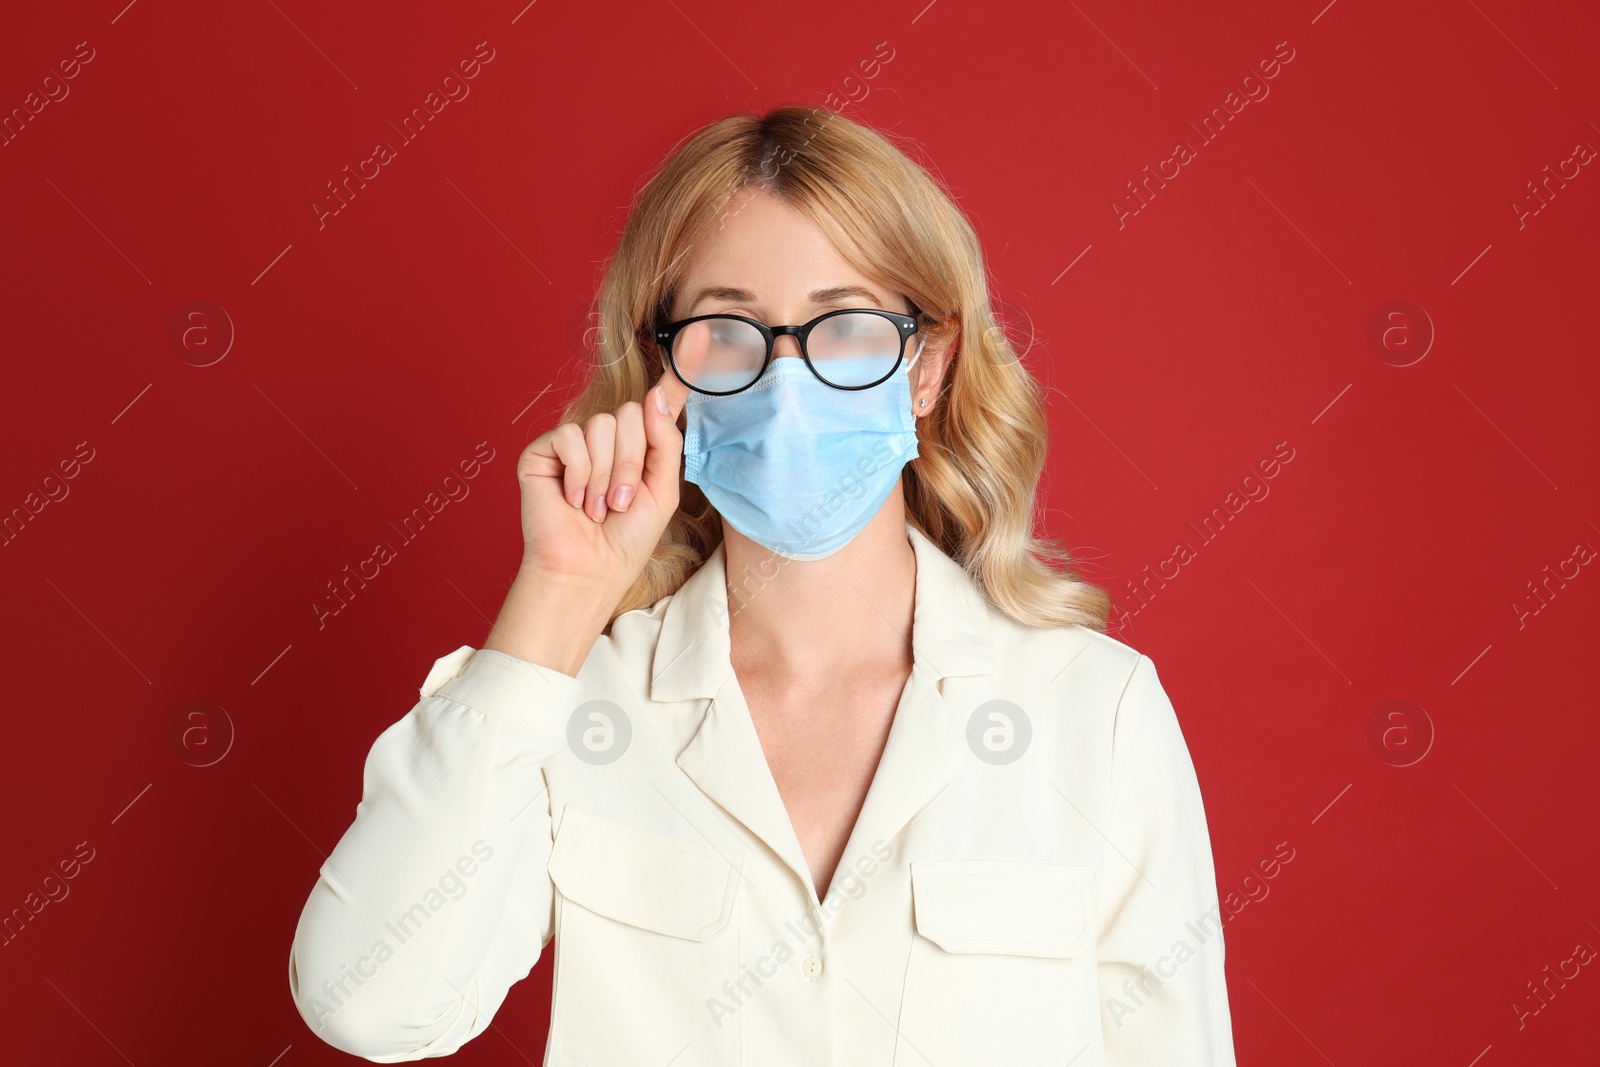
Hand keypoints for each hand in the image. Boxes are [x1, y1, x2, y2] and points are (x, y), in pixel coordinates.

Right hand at [514, 370, 692, 604]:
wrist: (588, 570)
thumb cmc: (625, 539)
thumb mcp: (661, 489)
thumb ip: (664, 442)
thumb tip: (657, 394)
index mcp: (636, 446)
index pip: (656, 404)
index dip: (678, 372)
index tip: (702, 335)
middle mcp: (605, 439)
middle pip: (631, 414)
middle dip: (631, 463)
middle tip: (619, 502)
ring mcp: (573, 443)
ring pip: (603, 427)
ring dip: (606, 476)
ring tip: (596, 506)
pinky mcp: (543, 451)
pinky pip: (571, 437)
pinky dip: (579, 473)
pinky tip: (572, 498)